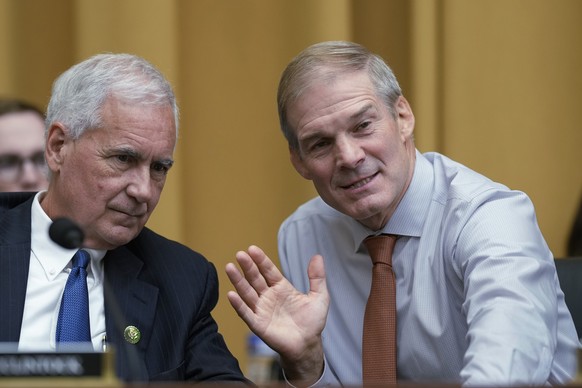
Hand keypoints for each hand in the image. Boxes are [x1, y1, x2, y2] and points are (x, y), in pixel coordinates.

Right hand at [225, 245, 328, 385]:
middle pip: (255, 278)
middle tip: (240, 254)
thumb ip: (317, 277)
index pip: (269, 270)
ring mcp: (262, 310)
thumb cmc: (312, 322)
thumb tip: (317, 256)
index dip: (261, 260)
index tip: (252, 249)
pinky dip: (238, 304)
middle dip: (248, 266)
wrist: (308, 345)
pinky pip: (246, 313)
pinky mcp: (258, 324)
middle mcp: (269, 296)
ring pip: (247, 292)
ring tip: (229, 268)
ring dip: (238, 281)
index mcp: (281, 287)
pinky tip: (231, 294)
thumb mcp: (319, 296)